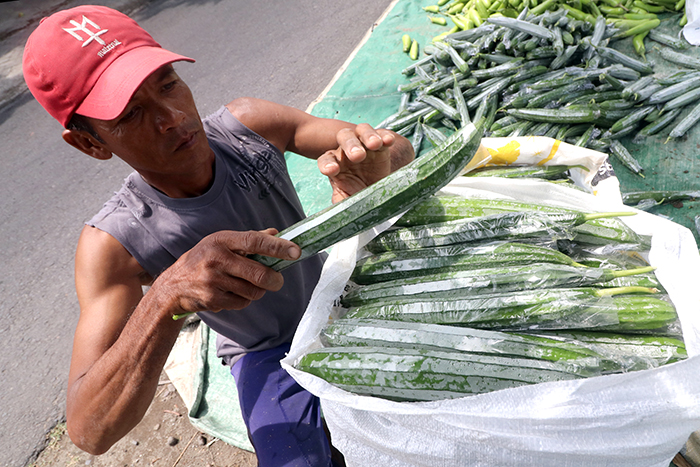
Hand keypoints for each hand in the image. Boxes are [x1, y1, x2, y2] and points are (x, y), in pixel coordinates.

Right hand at [156, 229, 299, 314]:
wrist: (173, 286)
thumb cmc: (203, 260)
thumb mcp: (222, 243)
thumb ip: (249, 239)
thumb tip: (276, 233)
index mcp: (222, 240)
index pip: (255, 241)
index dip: (278, 246)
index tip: (295, 251)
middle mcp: (216, 258)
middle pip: (258, 273)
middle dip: (274, 279)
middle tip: (278, 281)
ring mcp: (213, 280)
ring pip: (253, 291)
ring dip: (257, 291)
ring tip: (248, 285)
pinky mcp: (212, 299)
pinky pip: (242, 302)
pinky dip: (244, 300)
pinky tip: (233, 293)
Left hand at [317, 123, 395, 202]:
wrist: (376, 190)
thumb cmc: (357, 193)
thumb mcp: (348, 199)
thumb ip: (341, 202)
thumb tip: (339, 209)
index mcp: (334, 163)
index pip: (326, 159)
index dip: (327, 164)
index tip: (331, 171)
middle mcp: (347, 150)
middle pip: (344, 138)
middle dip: (350, 145)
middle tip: (357, 156)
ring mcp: (364, 145)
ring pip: (362, 131)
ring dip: (367, 136)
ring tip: (374, 145)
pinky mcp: (381, 145)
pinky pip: (382, 135)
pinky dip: (385, 136)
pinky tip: (389, 141)